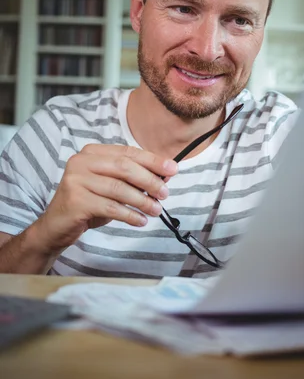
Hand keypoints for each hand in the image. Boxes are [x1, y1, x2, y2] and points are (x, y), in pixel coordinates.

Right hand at [36, 144, 177, 253]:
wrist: (57, 226)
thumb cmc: (88, 203)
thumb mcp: (111, 186)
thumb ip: (133, 178)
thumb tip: (165, 175)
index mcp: (92, 152)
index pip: (128, 152)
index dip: (152, 160)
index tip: (173, 169)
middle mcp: (81, 162)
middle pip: (124, 167)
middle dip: (149, 180)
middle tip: (164, 193)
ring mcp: (76, 180)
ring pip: (119, 189)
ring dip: (142, 201)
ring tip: (156, 210)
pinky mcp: (75, 201)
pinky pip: (110, 208)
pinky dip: (129, 215)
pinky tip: (140, 221)